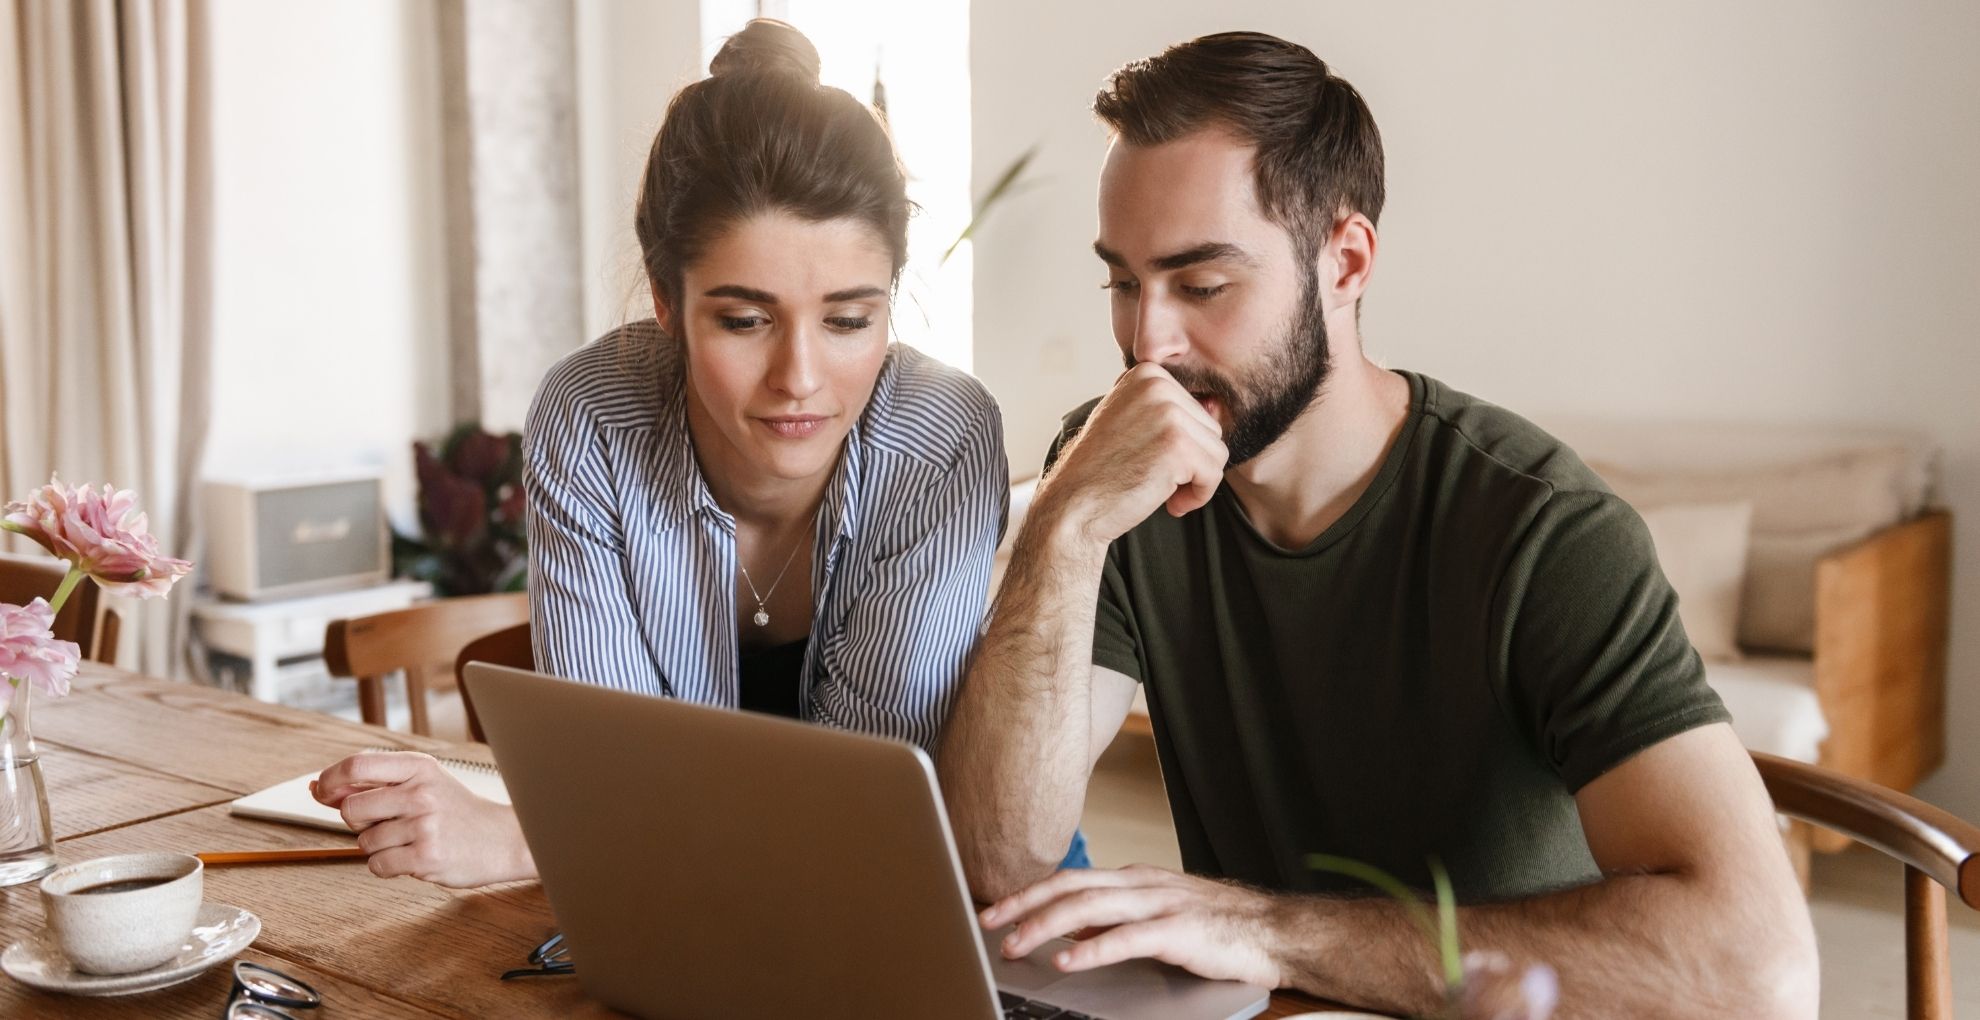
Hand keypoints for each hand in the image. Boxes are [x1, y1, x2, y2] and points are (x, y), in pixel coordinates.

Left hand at [311, 751, 535, 887]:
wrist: (502, 839)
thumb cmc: (456, 811)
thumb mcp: (423, 784)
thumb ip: (373, 785)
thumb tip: (317, 788)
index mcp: (420, 767)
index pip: (357, 765)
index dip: (330, 779)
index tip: (322, 790)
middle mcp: (421, 793)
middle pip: (351, 809)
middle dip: (357, 822)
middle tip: (384, 823)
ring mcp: (424, 826)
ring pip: (364, 842)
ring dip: (377, 847)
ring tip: (409, 840)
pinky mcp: (425, 857)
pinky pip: (377, 866)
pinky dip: (387, 866)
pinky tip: (411, 856)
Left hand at [979, 864, 1284, 988]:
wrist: (1274, 931)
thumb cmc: (1218, 926)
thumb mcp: (1158, 914)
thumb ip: (1116, 919)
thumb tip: (1072, 931)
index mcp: (1134, 879)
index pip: (1070, 880)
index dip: (1029, 894)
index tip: (996, 910)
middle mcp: (1141, 884)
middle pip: (1070, 888)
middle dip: (1024, 905)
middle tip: (988, 924)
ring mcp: (1160, 904)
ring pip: (1089, 908)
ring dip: (1046, 927)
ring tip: (1016, 945)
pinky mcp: (1178, 931)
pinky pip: (1127, 938)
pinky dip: (1091, 950)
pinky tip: (1067, 962)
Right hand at [1037, 363, 1227, 546]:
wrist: (1073, 505)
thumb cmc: (1103, 469)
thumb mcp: (1132, 421)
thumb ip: (1167, 409)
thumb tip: (1218, 406)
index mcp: (1146, 373)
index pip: (1195, 410)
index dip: (1179, 445)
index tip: (1149, 458)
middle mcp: (1157, 385)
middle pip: (1211, 429)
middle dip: (1190, 462)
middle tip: (1154, 478)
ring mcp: (1168, 413)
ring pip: (1217, 451)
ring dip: (1195, 480)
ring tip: (1161, 490)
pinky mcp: (1178, 445)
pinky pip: (1214, 474)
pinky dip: (1198, 496)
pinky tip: (1169, 503)